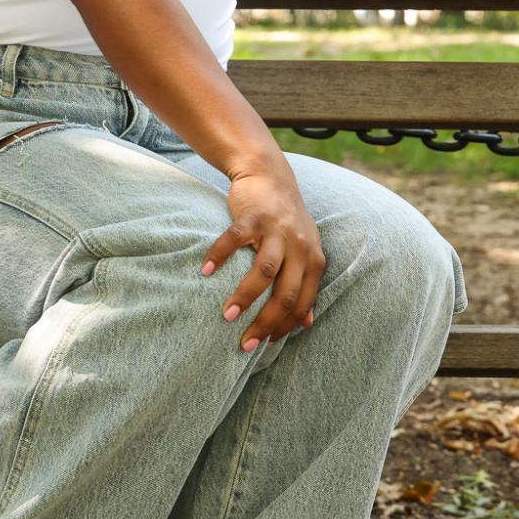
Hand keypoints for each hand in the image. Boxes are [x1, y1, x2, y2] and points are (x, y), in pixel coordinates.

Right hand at [200, 163, 324, 352]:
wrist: (269, 175)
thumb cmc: (286, 220)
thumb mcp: (305, 250)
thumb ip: (306, 283)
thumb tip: (307, 323)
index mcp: (313, 258)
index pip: (302, 301)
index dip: (285, 326)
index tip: (266, 344)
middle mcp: (299, 246)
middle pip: (285, 293)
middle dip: (265, 322)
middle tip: (245, 343)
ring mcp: (276, 230)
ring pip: (264, 271)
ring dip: (244, 297)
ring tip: (227, 315)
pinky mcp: (252, 215)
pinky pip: (234, 239)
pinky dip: (219, 256)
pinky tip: (205, 272)